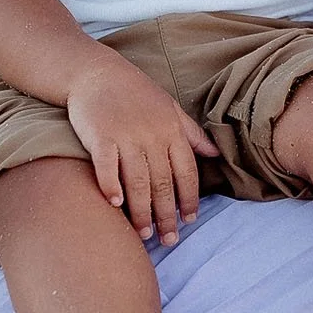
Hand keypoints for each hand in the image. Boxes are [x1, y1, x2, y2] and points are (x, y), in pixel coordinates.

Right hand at [66, 53, 219, 244]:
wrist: (97, 73)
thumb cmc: (135, 93)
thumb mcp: (170, 108)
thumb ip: (191, 133)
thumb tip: (215, 153)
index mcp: (172, 130)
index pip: (187, 171)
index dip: (189, 198)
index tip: (189, 220)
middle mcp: (152, 135)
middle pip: (163, 183)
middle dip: (167, 215)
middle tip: (168, 240)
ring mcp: (125, 135)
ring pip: (138, 181)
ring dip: (142, 211)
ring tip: (144, 234)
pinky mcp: (100, 136)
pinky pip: (107, 167)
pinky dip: (111, 187)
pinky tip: (115, 205)